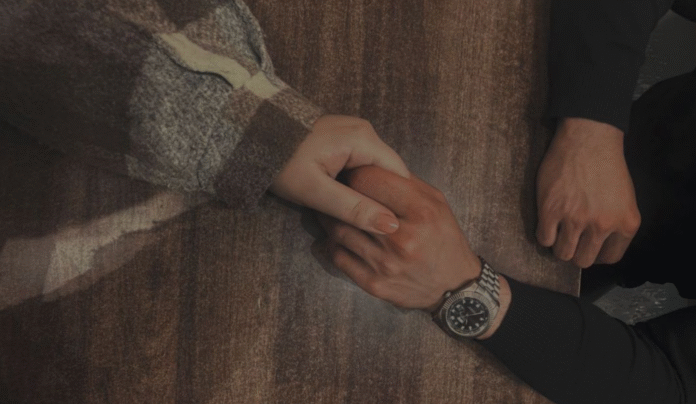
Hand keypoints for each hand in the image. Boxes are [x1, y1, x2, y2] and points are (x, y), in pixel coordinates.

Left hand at [270, 115, 408, 234]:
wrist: (249, 135)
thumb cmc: (279, 163)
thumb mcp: (315, 192)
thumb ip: (354, 209)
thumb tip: (390, 227)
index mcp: (363, 138)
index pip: (400, 175)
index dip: (399, 204)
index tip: (395, 230)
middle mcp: (365, 129)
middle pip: (388, 173)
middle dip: (383, 200)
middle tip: (373, 229)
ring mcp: (355, 131)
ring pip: (376, 170)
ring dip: (370, 193)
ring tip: (359, 217)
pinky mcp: (344, 137)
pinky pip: (362, 164)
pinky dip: (358, 183)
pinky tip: (347, 200)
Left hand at [314, 165, 480, 310]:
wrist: (453, 285)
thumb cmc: (443, 237)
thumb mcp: (436, 202)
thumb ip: (405, 181)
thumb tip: (370, 164)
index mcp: (420, 211)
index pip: (369, 179)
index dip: (356, 172)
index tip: (352, 173)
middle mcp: (402, 238)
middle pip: (350, 204)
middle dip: (340, 192)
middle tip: (335, 187)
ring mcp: (385, 263)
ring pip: (339, 230)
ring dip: (331, 217)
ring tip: (331, 209)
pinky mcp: (373, 283)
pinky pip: (338, 256)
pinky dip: (333, 242)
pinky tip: (338, 234)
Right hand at [536, 117, 640, 267]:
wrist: (588, 139)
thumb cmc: (606, 164)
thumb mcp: (624, 198)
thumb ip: (614, 223)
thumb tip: (597, 243)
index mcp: (626, 223)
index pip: (610, 257)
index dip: (596, 254)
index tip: (588, 247)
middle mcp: (602, 225)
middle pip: (583, 260)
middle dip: (575, 253)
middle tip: (570, 240)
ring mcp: (575, 219)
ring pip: (562, 253)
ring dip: (559, 246)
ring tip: (557, 232)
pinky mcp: (551, 210)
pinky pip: (544, 239)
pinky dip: (544, 235)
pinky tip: (547, 223)